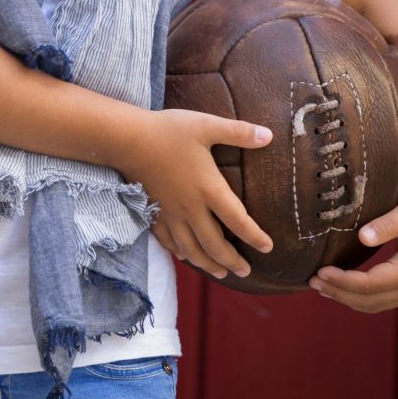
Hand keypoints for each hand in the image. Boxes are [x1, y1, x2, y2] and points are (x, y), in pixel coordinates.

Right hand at [120, 108, 273, 279]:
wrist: (128, 139)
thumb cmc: (169, 130)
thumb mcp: (207, 125)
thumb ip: (239, 132)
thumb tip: (269, 135)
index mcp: (208, 188)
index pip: (238, 221)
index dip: (255, 237)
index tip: (268, 248)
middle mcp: (191, 207)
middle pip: (215, 244)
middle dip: (232, 261)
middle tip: (245, 271)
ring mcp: (170, 213)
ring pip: (191, 249)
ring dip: (208, 264)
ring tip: (221, 273)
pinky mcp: (153, 213)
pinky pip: (168, 242)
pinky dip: (181, 253)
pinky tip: (187, 257)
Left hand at [308, 179, 397, 311]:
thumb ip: (387, 225)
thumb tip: (362, 237)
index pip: (371, 284)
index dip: (343, 281)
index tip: (320, 271)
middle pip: (370, 300)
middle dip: (339, 293)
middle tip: (312, 280)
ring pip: (375, 304)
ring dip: (346, 298)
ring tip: (320, 286)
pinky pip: (381, 299)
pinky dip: (359, 297)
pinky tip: (340, 288)